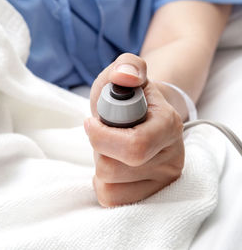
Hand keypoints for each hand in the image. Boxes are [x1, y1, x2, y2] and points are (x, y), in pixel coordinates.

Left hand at [84, 53, 184, 206]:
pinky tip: (112, 167)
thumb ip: (127, 65)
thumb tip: (125, 77)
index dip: (101, 136)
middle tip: (104, 136)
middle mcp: (172, 158)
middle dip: (98, 150)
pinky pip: (111, 199)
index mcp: (169, 126)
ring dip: (99, 165)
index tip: (91, 122)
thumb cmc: (130, 96)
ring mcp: (163, 181)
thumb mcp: (126, 71)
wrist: (143, 116)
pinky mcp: (151, 196)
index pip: (133, 146)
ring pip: (108, 186)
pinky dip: (102, 183)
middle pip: (113, 168)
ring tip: (111, 150)